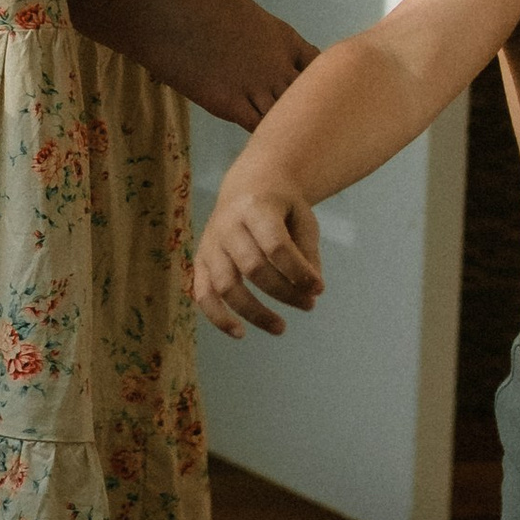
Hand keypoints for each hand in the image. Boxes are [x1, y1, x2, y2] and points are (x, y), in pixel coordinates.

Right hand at [192, 181, 324, 340]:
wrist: (248, 186)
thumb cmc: (281, 208)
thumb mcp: (302, 219)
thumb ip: (307, 252)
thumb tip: (312, 291)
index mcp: (256, 207)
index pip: (276, 245)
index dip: (299, 272)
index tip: (319, 289)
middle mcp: (227, 224)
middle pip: (253, 267)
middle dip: (284, 292)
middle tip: (309, 305)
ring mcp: (210, 244)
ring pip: (226, 285)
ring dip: (255, 312)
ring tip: (281, 328)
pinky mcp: (200, 261)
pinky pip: (203, 294)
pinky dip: (217, 317)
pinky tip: (240, 333)